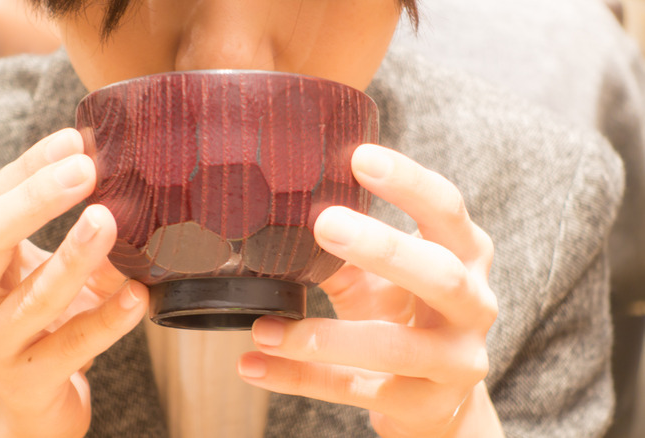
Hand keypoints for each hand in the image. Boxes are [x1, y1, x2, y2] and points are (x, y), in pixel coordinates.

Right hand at [0, 129, 147, 437]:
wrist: (33, 403)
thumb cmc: (48, 325)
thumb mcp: (61, 273)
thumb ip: (89, 238)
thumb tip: (138, 196)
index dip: (31, 168)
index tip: (75, 140)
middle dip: (36, 199)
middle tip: (86, 170)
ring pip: (30, 297)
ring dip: (74, 256)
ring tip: (109, 222)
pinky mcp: (21, 382)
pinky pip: (69, 345)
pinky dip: (107, 319)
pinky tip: (138, 296)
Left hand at [238, 144, 501, 436]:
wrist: (437, 398)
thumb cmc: (407, 316)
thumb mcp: (382, 278)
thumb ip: (345, 250)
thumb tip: (277, 216)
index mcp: (465, 255)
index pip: (446, 210)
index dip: (408, 182)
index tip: (359, 157)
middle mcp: (474, 305)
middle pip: (437, 274)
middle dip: (382, 248)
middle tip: (324, 223)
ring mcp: (456, 361)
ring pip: (393, 347)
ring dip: (323, 335)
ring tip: (263, 326)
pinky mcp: (426, 405)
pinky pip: (357, 391)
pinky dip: (300, 378)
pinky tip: (253, 365)